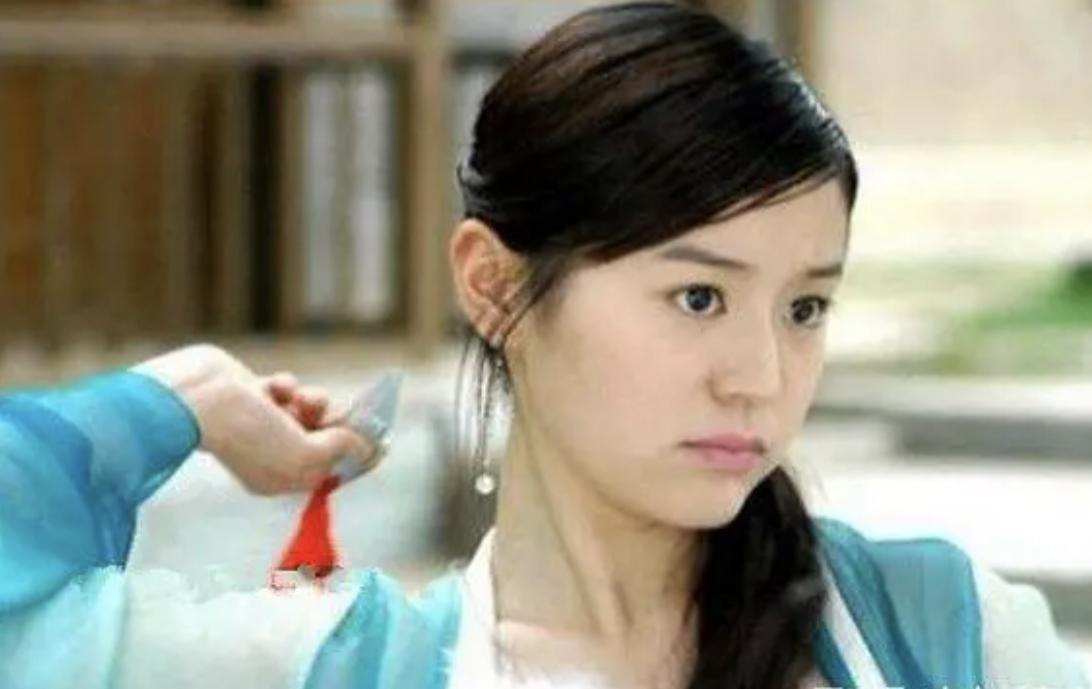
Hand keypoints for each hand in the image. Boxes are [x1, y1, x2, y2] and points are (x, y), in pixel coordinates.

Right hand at [132, 344, 379, 494]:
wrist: (197, 397)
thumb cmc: (246, 431)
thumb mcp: (304, 453)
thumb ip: (341, 450)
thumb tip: (367, 446)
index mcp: (283, 479)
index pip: (333, 469)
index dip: (361, 454)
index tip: (385, 439)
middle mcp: (272, 455)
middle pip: (325, 438)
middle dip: (339, 424)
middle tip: (359, 409)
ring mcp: (261, 424)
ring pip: (309, 409)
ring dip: (313, 401)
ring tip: (300, 398)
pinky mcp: (252, 395)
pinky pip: (286, 388)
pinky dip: (285, 384)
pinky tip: (270, 386)